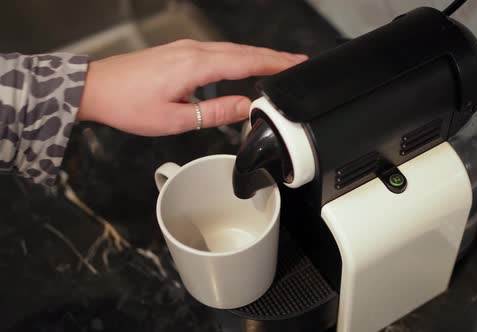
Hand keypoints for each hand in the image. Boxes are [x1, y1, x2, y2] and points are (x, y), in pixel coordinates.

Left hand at [78, 40, 306, 135]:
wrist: (96, 88)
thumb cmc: (129, 105)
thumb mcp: (175, 119)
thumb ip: (215, 112)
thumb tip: (247, 107)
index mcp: (196, 65)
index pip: (246, 62)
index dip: (274, 64)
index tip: (297, 66)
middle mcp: (194, 50)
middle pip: (243, 51)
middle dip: (273, 57)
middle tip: (298, 64)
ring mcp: (186, 48)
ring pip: (232, 49)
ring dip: (258, 56)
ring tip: (279, 65)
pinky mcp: (180, 51)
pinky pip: (218, 51)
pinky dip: (239, 57)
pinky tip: (244, 65)